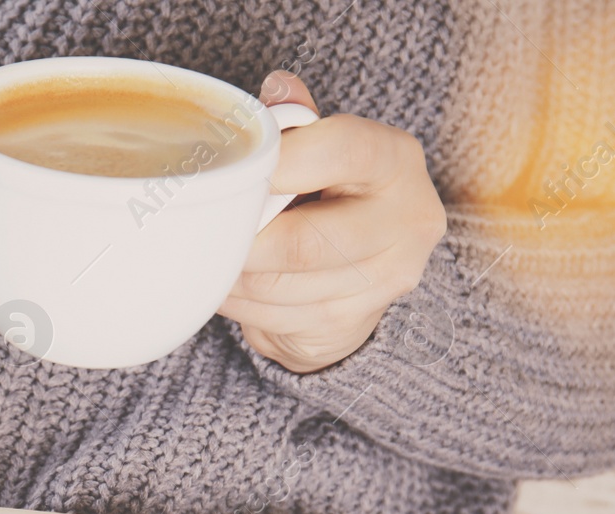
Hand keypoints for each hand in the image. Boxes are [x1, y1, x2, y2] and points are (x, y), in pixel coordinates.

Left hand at [219, 71, 447, 373]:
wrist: (358, 275)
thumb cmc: (330, 196)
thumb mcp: (321, 150)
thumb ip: (298, 125)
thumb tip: (275, 88)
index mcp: (396, 161)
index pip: (341, 150)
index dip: (277, 162)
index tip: (235, 173)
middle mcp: (406, 220)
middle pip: (303, 242)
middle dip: (243, 240)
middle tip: (208, 230)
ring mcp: (383, 279)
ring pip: (279, 285)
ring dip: (231, 274)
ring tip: (211, 256)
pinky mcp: (351, 323)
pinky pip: (272, 316)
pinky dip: (236, 301)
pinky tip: (228, 284)